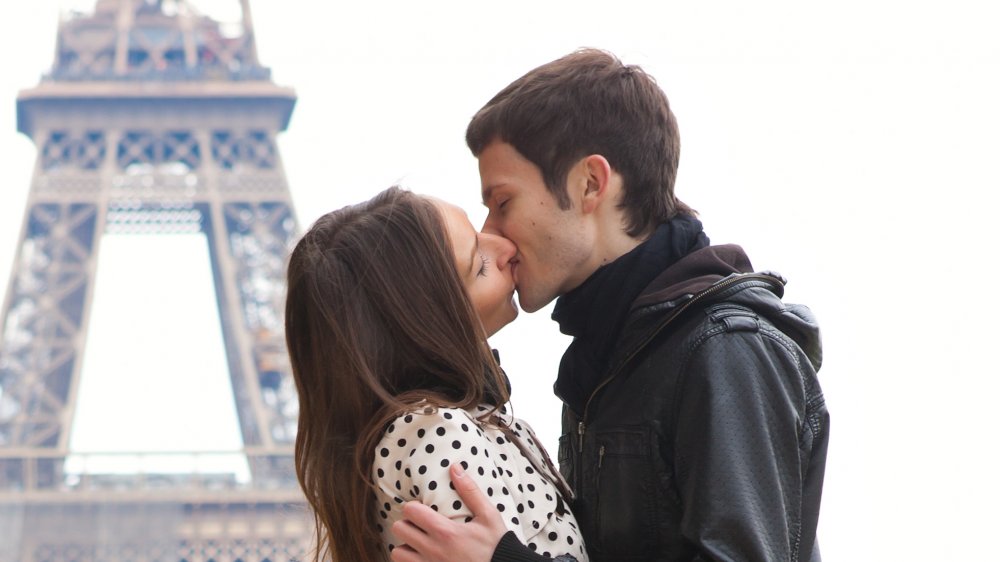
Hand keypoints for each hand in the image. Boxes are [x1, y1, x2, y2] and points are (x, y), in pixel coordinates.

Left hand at [390, 463, 507, 561]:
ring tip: (418, 543)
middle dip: (407, 524)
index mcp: (446, 532)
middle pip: (399, 529)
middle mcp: (433, 550)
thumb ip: (470, 491)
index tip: (422, 509)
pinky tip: (422, 556)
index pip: (411, 511)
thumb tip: (454, 467)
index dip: (414, 507)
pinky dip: (410, 561)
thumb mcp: (489, 516)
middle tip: (419, 525)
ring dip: (406, 546)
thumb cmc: (496, 545)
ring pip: (398, 553)